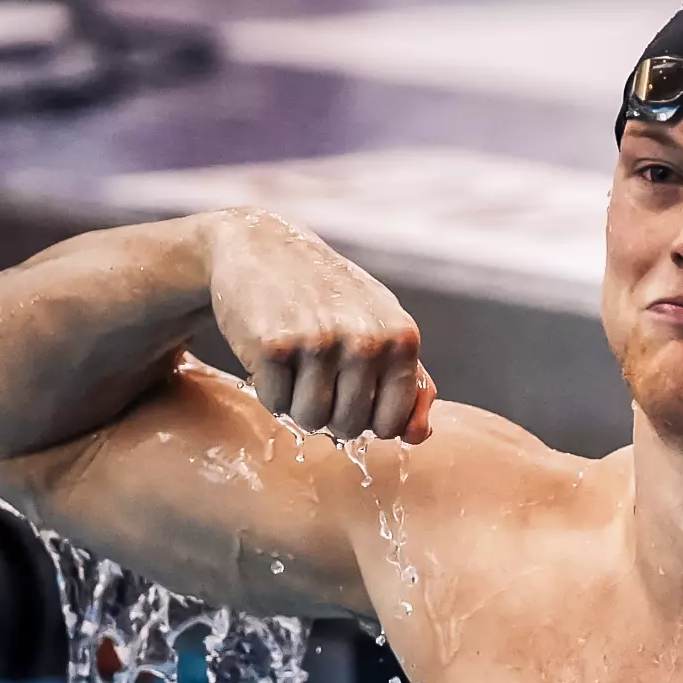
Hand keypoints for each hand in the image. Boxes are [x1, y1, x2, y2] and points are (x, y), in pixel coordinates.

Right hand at [203, 208, 434, 443]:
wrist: (264, 245)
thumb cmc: (331, 294)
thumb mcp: (383, 325)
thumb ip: (410, 381)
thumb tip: (417, 436)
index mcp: (402, 338)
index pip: (393, 424)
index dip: (368, 421)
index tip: (354, 395)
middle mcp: (366, 340)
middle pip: (349, 427)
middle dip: (330, 413)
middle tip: (318, 374)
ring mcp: (319, 342)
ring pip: (310, 419)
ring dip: (297, 402)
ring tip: (298, 363)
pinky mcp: (273, 345)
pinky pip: (274, 403)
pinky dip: (269, 388)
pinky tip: (275, 354)